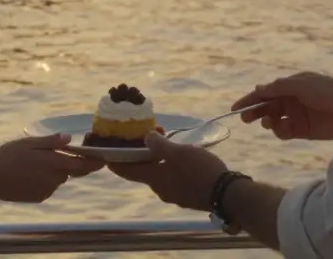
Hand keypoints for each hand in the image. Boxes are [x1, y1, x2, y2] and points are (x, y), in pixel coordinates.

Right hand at [0, 133, 104, 202]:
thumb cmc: (7, 156)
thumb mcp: (28, 143)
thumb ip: (51, 142)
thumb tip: (69, 138)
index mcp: (52, 163)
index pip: (82, 164)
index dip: (95, 162)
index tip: (104, 159)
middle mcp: (53, 179)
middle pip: (71, 171)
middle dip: (71, 164)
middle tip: (57, 155)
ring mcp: (47, 190)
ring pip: (59, 179)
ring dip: (55, 172)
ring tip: (34, 164)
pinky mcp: (40, 198)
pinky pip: (49, 187)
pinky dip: (45, 180)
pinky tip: (29, 175)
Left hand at [108, 131, 228, 211]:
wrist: (227, 194)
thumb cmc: (200, 171)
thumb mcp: (178, 152)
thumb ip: (159, 144)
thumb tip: (146, 137)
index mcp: (154, 179)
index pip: (126, 171)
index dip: (114, 161)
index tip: (105, 152)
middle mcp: (160, 189)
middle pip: (142, 171)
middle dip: (139, 155)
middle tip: (139, 138)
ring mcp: (174, 193)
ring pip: (158, 173)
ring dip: (156, 159)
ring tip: (162, 142)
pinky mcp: (187, 194)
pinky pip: (171, 177)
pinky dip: (168, 166)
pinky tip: (178, 156)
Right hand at [231, 71, 332, 140]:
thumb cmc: (329, 91)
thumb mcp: (301, 85)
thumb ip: (278, 88)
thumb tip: (258, 89)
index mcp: (290, 86)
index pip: (265, 92)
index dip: (250, 99)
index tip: (236, 108)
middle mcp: (291, 100)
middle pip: (266, 107)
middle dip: (255, 112)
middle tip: (246, 118)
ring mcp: (296, 116)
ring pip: (273, 120)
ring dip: (268, 121)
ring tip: (270, 122)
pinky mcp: (303, 131)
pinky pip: (284, 132)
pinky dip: (279, 131)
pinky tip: (282, 129)